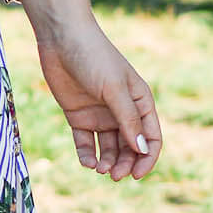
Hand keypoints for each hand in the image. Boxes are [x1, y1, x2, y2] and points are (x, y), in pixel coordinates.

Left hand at [33, 17, 161, 180]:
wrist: (61, 38)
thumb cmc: (94, 57)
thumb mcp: (114, 89)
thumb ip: (127, 119)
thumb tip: (142, 149)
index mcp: (140, 101)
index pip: (151, 137)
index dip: (147, 158)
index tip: (136, 175)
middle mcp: (122, 111)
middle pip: (130, 147)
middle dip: (125, 164)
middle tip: (113, 175)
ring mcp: (100, 114)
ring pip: (109, 148)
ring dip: (107, 162)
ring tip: (100, 169)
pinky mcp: (78, 116)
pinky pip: (86, 142)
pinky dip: (88, 155)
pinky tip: (87, 162)